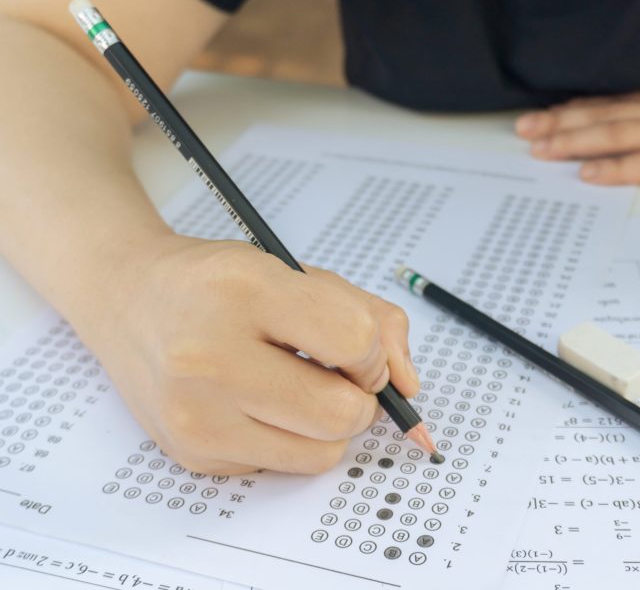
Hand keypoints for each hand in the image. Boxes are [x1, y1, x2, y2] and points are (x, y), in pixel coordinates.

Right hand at [83, 235, 418, 474]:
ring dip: (328, 427)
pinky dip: (287, 440)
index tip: (357, 350)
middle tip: (336, 377)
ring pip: (321, 454)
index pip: (354, 342)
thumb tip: (408, 386)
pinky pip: (281, 466)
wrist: (130, 299)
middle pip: (342, 414)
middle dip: (359, 399)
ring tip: (297, 389)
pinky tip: (256, 404)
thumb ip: (373, 318)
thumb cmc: (222, 284)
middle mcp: (210, 355)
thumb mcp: (299, 274)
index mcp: (245, 290)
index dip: (372, 353)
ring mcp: (196, 412)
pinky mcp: (192, 452)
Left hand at [516, 68, 639, 187]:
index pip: (628, 103)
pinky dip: (618, 167)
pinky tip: (587, 172)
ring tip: (537, 146)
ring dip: (575, 140)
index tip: (553, 113)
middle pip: (613, 114)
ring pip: (623, 133)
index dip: (585, 109)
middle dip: (563, 122)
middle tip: (523, 128)